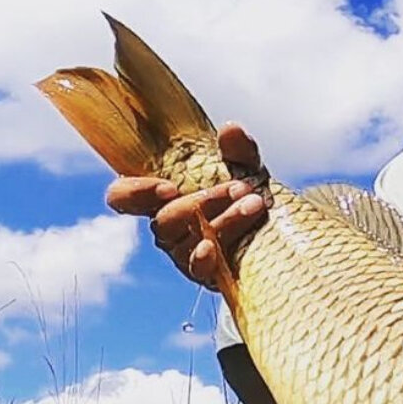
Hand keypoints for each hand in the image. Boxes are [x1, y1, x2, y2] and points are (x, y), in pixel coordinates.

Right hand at [104, 124, 267, 287]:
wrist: (280, 231)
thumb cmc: (249, 193)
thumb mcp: (247, 167)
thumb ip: (238, 150)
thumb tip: (230, 130)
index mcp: (161, 195)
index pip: (122, 197)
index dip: (136, 193)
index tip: (169, 187)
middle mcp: (167, 225)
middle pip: (165, 219)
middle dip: (203, 201)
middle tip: (241, 187)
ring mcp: (184, 252)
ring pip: (185, 242)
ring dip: (222, 222)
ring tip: (254, 205)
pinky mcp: (206, 272)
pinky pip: (196, 270)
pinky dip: (203, 259)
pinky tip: (214, 249)